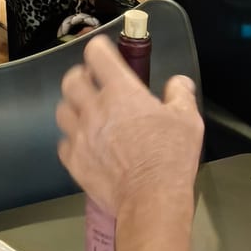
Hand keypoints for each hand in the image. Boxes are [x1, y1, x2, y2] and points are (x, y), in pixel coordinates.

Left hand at [57, 35, 201, 216]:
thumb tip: (178, 82)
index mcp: (120, 91)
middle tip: (92, 84)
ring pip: (62, 110)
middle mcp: (94, 108)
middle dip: (80, 77)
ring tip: (86, 114)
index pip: (97, 54)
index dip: (98, 49)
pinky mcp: (74, 161)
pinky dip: (72, 140)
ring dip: (73, 107)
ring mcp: (80, 135)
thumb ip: (180, 94)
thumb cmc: (170, 157)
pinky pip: (63, 143)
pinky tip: (85, 145)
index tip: (104, 53)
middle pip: (71, 80)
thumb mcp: (188, 120)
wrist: (151, 201)